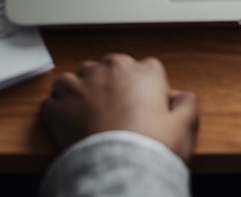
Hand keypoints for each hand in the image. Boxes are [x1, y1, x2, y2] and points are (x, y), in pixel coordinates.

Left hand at [42, 53, 199, 160]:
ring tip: (88, 115)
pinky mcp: (57, 106)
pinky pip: (53, 102)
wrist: (116, 172)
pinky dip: (58, 112)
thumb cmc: (150, 149)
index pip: (146, 68)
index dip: (146, 88)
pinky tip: (68, 126)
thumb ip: (187, 105)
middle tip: (116, 111)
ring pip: (77, 79)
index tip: (144, 105)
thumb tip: (183, 97)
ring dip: (81, 92)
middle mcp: (110, 71)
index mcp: (143, 74)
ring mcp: (80, 86)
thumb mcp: (184, 128)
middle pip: (110, 67)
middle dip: (112, 84)